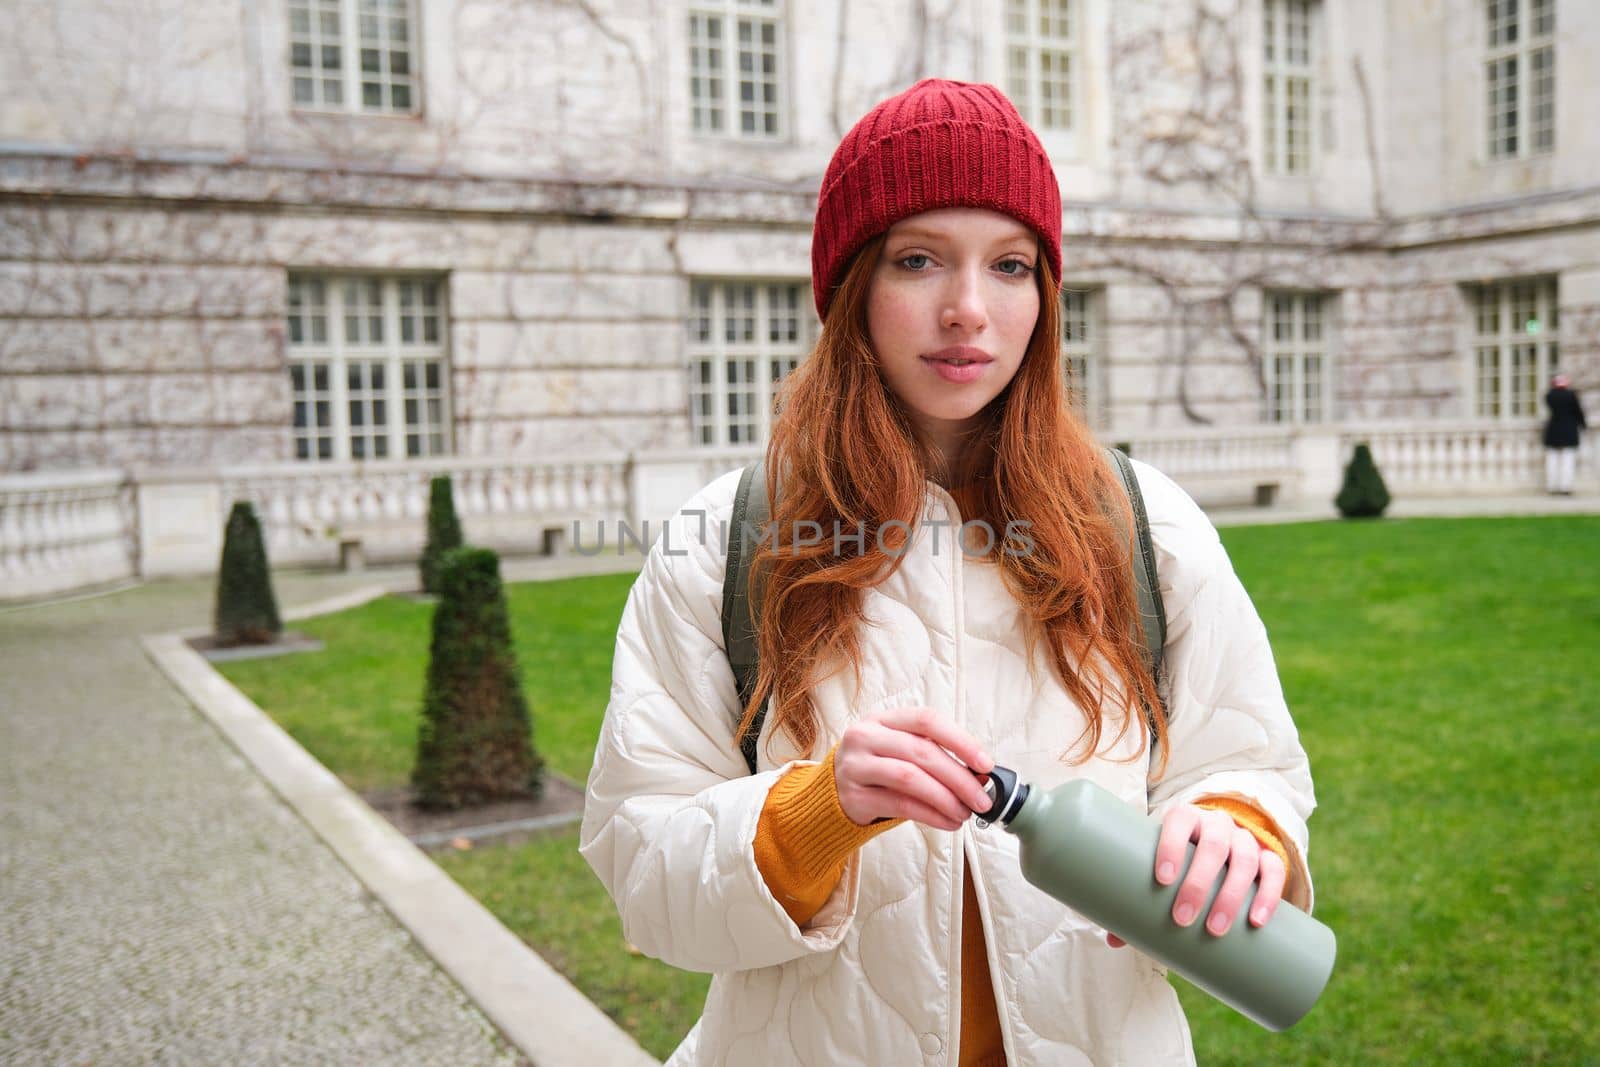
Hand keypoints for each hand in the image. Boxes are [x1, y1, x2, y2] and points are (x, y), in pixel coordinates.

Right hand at [833, 707, 993, 831]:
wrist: (830, 793)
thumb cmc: (876, 770)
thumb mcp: (900, 752)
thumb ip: (934, 756)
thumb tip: (979, 774)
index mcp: (882, 719)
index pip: (927, 720)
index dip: (960, 740)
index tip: (986, 764)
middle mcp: (865, 736)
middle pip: (921, 752)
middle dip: (959, 778)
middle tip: (982, 799)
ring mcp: (856, 765)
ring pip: (910, 778)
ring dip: (945, 798)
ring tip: (964, 813)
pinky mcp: (853, 796)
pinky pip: (900, 805)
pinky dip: (930, 815)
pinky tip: (947, 822)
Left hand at [1105, 804, 1285, 947]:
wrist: (1216, 846)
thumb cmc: (1178, 861)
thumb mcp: (1160, 870)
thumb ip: (1137, 899)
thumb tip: (1112, 941)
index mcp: (1185, 818)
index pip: (1178, 821)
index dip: (1170, 846)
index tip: (1162, 880)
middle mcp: (1217, 824)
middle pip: (1213, 847)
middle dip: (1198, 884)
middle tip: (1182, 919)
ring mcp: (1244, 839)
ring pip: (1244, 860)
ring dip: (1230, 896)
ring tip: (1215, 930)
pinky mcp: (1267, 857)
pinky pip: (1274, 871)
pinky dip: (1268, 895)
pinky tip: (1256, 921)